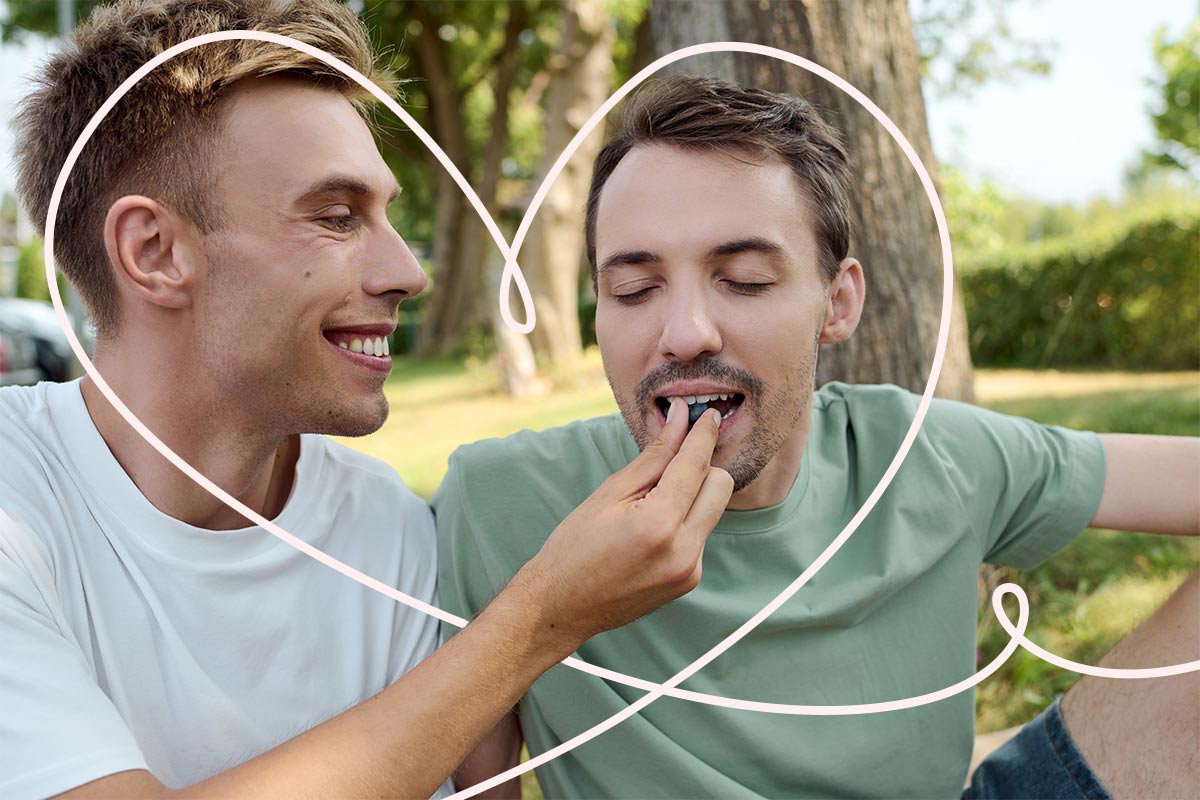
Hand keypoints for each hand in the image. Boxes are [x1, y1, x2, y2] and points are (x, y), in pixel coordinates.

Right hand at [510, 398, 732, 653]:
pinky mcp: (690, 580)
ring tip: (651, 501)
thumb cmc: (575, 547)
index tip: (709, 415)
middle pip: (721, 485)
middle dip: (702, 466)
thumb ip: (654, 456)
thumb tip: (681, 419)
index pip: (696, 465)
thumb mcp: (610, 493)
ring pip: (713, 509)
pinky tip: (651, 529)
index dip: (703, 435)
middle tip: (671, 461)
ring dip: (693, 494)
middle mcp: (683, 550)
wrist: (562, 606)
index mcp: (659, 524)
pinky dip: (685, 520)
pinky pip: (701, 534)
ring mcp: (690, 570)